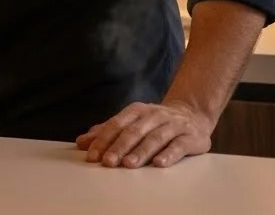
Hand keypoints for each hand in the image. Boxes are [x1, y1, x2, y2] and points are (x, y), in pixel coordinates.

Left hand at [75, 101, 212, 167]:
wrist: (192, 114)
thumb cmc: (154, 123)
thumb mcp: (131, 123)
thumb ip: (107, 132)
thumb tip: (81, 142)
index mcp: (136, 111)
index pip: (116, 125)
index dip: (103, 140)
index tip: (92, 156)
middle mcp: (154, 115)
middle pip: (134, 131)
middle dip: (119, 147)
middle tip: (108, 162)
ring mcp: (174, 125)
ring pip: (155, 138)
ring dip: (141, 152)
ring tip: (129, 164)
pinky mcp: (191, 137)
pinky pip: (179, 145)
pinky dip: (169, 154)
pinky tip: (159, 163)